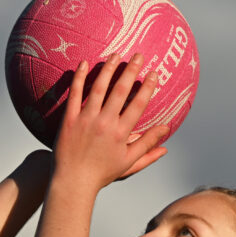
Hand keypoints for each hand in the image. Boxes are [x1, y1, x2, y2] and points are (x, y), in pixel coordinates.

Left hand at [52, 53, 168, 188]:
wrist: (73, 181)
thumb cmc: (102, 173)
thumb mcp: (129, 162)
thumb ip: (148, 146)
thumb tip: (166, 132)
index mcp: (121, 133)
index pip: (138, 105)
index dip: (147, 87)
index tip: (154, 73)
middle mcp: (105, 123)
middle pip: (121, 91)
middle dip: (131, 71)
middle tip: (138, 55)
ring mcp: (86, 119)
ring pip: (99, 88)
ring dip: (109, 69)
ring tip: (116, 55)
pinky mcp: (70, 119)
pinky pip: (75, 94)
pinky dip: (79, 77)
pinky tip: (84, 63)